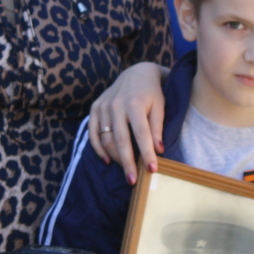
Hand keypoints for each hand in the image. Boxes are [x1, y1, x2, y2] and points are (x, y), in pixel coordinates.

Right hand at [88, 62, 169, 184]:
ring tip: (126, 169)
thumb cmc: (152, 93)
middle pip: (120, 140)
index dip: (147, 153)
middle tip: (133, 180)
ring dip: (116, 157)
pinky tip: (108, 160)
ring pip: (106, 139)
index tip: (152, 169)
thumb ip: (158, 128)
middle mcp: (116, 105)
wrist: (137, 73)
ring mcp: (103, 106)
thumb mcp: (160, 106)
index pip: (141, 134)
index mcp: (135, 103)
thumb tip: (158, 150)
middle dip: (127, 162)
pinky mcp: (95, 108)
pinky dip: (99, 149)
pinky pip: (93, 133)